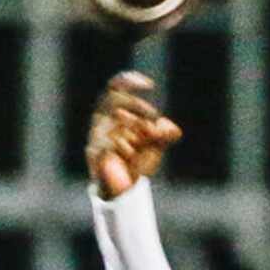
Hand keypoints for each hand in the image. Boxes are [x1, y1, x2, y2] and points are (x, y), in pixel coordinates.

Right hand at [85, 71, 182, 199]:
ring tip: (139, 142)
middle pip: (116, 100)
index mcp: (114, 111)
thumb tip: (175, 130)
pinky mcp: (94, 150)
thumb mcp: (155, 145)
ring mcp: (96, 134)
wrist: (124, 188)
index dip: (130, 81)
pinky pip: (109, 142)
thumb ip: (163, 135)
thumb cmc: (137, 160)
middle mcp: (102, 119)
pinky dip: (124, 148)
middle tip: (152, 121)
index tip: (149, 85)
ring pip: (114, 121)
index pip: (117, 86)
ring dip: (133, 131)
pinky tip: (130, 154)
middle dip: (137, 107)